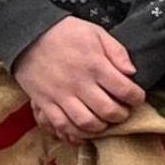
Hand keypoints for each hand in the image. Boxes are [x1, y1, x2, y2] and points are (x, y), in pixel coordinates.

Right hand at [15, 17, 142, 142]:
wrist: (27, 35)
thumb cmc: (65, 33)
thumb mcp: (96, 33)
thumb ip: (117, 52)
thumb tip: (132, 73)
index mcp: (95, 65)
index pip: (125, 90)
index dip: (136, 98)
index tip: (137, 98)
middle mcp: (79, 82)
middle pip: (108, 110)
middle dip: (122, 115)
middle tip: (123, 111)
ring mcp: (60, 95)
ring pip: (87, 122)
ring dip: (101, 127)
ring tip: (105, 121)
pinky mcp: (45, 102)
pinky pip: (62, 125)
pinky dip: (76, 132)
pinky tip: (84, 129)